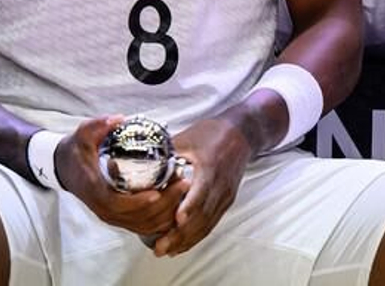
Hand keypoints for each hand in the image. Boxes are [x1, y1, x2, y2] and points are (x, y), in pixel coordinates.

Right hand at [55, 115, 188, 240]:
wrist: (65, 168)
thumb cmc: (76, 151)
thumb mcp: (82, 134)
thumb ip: (98, 125)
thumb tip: (119, 119)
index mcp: (95, 191)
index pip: (119, 204)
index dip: (140, 201)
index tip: (159, 190)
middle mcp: (104, 210)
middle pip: (138, 217)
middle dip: (164, 204)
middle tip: (184, 183)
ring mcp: (112, 216)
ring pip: (143, 225)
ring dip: (167, 212)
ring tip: (184, 189)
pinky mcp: (119, 218)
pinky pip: (143, 226)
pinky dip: (161, 220)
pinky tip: (176, 204)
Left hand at [151, 116, 251, 256]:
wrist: (243, 133)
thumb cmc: (214, 133)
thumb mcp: (189, 137)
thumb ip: (167, 151)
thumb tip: (141, 161)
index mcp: (210, 168)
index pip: (201, 191)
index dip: (189, 206)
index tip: (177, 220)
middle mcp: (220, 186)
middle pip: (202, 215)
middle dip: (181, 234)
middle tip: (160, 248)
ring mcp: (225, 196)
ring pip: (207, 223)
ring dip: (187, 240)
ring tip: (168, 251)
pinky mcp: (227, 201)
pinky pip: (212, 222)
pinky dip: (198, 235)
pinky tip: (184, 244)